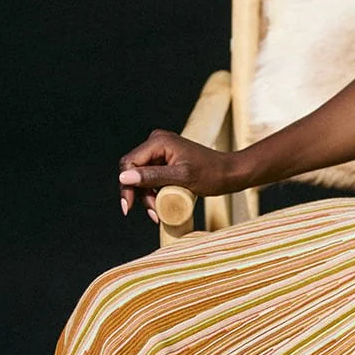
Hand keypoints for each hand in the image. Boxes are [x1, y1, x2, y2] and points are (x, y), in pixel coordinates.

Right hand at [118, 131, 237, 221]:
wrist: (230, 173)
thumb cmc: (211, 174)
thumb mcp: (181, 178)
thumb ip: (152, 177)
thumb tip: (124, 177)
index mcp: (158, 141)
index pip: (129, 163)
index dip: (126, 186)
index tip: (128, 207)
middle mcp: (157, 142)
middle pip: (133, 171)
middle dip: (139, 194)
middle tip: (153, 213)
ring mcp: (161, 151)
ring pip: (141, 178)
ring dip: (147, 197)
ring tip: (158, 213)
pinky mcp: (166, 161)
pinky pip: (151, 178)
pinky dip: (154, 194)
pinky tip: (160, 207)